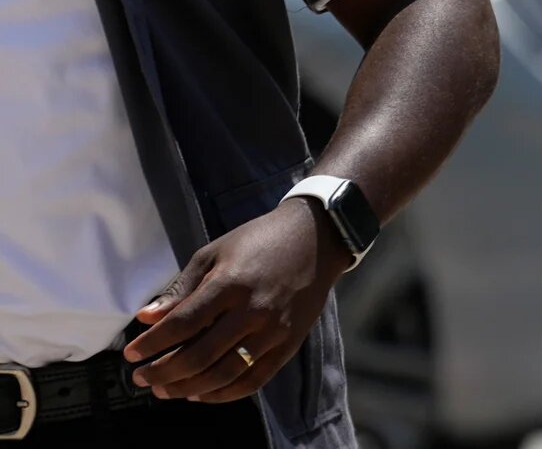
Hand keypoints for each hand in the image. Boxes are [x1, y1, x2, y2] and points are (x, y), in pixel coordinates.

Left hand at [125, 201, 349, 401]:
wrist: (317, 238)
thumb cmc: (259, 241)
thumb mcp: (214, 254)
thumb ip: (181, 289)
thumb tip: (146, 319)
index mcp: (231, 284)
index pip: (182, 324)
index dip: (151, 344)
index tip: (132, 355)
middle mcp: (254, 310)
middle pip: (200, 356)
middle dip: (163, 373)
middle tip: (142, 378)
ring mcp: (275, 330)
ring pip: (225, 374)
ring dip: (188, 389)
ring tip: (166, 390)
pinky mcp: (290, 343)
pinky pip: (254, 380)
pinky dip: (224, 393)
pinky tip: (202, 393)